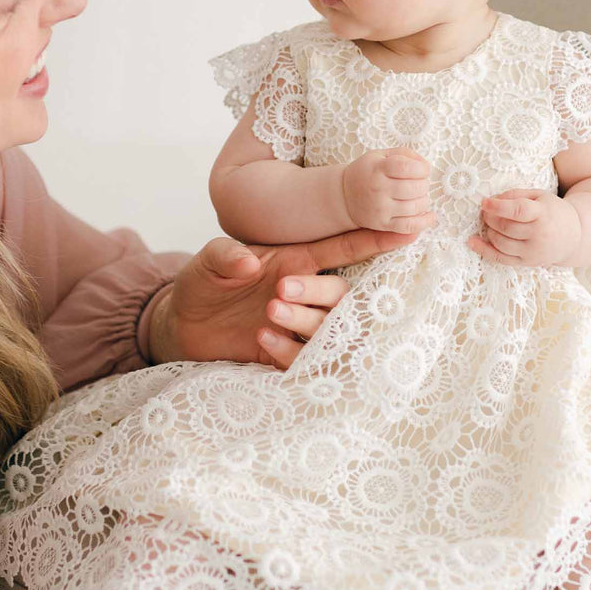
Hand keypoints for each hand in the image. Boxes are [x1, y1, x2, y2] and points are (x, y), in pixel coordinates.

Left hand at [149, 229, 417, 368]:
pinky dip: (289, 350)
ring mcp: (299, 325)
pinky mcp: (285, 353)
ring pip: (327, 327)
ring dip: (306, 321)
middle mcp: (306, 291)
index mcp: (297, 260)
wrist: (183, 325)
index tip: (408, 231)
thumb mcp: (207, 262)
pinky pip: (304, 358)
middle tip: (282, 290)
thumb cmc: (203, 282)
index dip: (374, 240)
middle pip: (339, 293)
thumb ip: (225, 256)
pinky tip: (262, 339)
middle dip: (320, 291)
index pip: (343, 248)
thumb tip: (248, 262)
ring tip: (270, 312)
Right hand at [341, 147, 435, 233]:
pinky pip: (408, 226)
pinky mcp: (383, 224)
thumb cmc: (368, 172)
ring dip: (424, 201)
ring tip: (420, 197)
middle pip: (414, 188)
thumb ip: (405, 154)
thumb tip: (426, 166)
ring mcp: (381, 209)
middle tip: (421, 184)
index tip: (424, 170)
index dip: (422, 169)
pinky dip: (424, 222)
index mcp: (377, 169)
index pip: (406, 167)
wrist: (344, 196)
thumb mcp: (381, 155)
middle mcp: (378, 189)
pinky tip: (430, 216)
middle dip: (424, 185)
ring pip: (415, 207)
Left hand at [468, 188, 581, 266]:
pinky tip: (472, 242)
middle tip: (485, 211)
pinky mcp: (526, 263)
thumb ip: (516, 195)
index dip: (498, 206)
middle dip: (490, 218)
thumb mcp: (539, 196)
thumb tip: (493, 199)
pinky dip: (483, 250)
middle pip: (506, 227)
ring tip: (489, 223)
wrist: (573, 237)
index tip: (484, 202)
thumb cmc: (552, 212)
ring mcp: (532, 252)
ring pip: (501, 243)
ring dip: (489, 231)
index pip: (519, 211)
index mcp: (543, 214)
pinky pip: (500, 258)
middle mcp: (539, 235)